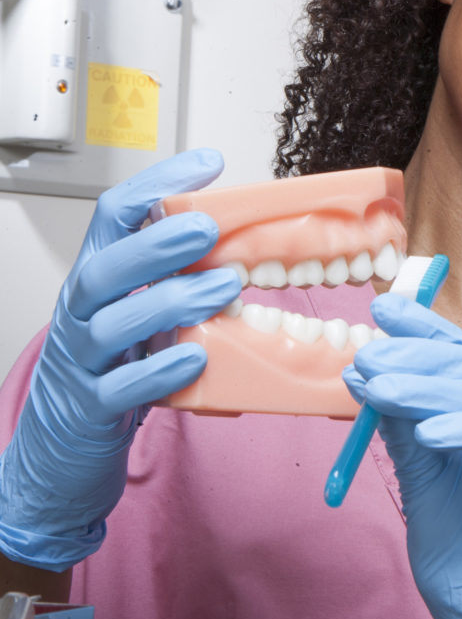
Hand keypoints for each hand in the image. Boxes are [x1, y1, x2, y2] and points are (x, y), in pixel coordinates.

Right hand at [0, 149, 241, 570]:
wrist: (59, 455)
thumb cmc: (113, 372)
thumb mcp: (141, 314)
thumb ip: (177, 280)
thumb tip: (246, 244)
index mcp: (98, 281)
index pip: (115, 218)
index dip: (157, 186)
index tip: (208, 163)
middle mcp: (83, 315)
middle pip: (105, 267)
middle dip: (156, 243)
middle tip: (210, 228)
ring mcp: (83, 363)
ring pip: (112, 324)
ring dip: (170, 301)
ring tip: (224, 288)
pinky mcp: (91, 411)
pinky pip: (121, 388)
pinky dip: (159, 371)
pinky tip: (194, 359)